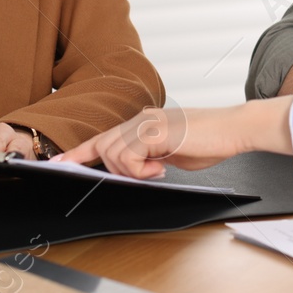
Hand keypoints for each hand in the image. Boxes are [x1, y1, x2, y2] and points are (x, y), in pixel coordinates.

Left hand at [58, 100, 292, 178]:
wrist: (235, 129)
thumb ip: (151, 158)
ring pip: (113, 153)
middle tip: (146, 175)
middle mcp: (141, 118)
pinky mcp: (154, 131)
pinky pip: (128, 157)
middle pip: (103, 146)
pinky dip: (140, 171)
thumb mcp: (173, 153)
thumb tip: (138, 172)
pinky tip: (162, 168)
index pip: (104, 136)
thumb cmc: (212, 141)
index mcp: (143, 121)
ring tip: (159, 171)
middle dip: (112, 169)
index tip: (58, 163)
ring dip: (131, 172)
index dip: (79, 151)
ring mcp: (146, 122)